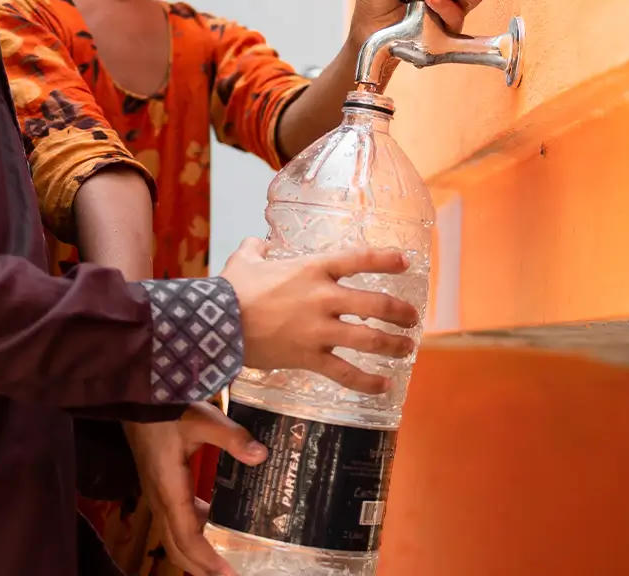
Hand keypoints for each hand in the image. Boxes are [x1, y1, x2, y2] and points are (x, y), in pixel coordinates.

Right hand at [127, 404, 265, 575]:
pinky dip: (192, 530)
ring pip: (174, 535)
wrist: (137, 399)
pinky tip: (212, 520)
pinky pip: (175, 518)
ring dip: (195, 552)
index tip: (228, 573)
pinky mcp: (160, 485)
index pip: (186, 537)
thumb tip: (260, 455)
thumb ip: (231, 437)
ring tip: (222, 560)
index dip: (206, 560)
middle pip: (177, 546)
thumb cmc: (166, 411)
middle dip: (200, 567)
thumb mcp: (203, 419)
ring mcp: (158, 494)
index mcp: (170, 490)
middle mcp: (161, 499)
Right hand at [219, 238, 419, 392]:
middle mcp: (323, 298)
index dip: (387, 259)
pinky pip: (346, 373)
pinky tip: (384, 386)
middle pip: (376, 304)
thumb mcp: (245, 260)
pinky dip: (368, 382)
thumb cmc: (231, 290)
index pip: (360, 259)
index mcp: (312, 269)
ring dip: (394, 345)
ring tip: (407, 348)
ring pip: (369, 340)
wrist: (216, 324)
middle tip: (412, 318)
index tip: (406, 262)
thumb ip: (257, 249)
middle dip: (400, 312)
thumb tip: (260, 243)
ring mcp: (319, 330)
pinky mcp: (310, 358)